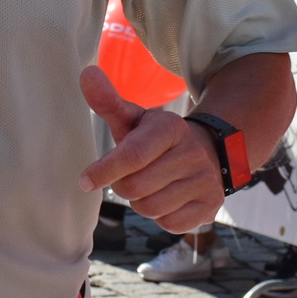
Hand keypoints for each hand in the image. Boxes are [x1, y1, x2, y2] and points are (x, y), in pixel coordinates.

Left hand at [78, 65, 221, 232]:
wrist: (208, 151)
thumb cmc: (157, 138)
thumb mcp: (135, 118)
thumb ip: (108, 101)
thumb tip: (86, 74)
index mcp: (170, 128)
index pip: (133, 154)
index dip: (106, 170)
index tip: (84, 180)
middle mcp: (192, 153)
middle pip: (136, 186)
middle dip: (123, 185)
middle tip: (129, 176)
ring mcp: (205, 180)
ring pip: (151, 208)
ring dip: (141, 202)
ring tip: (150, 185)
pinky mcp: (211, 206)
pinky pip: (170, 224)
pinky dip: (161, 216)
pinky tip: (167, 198)